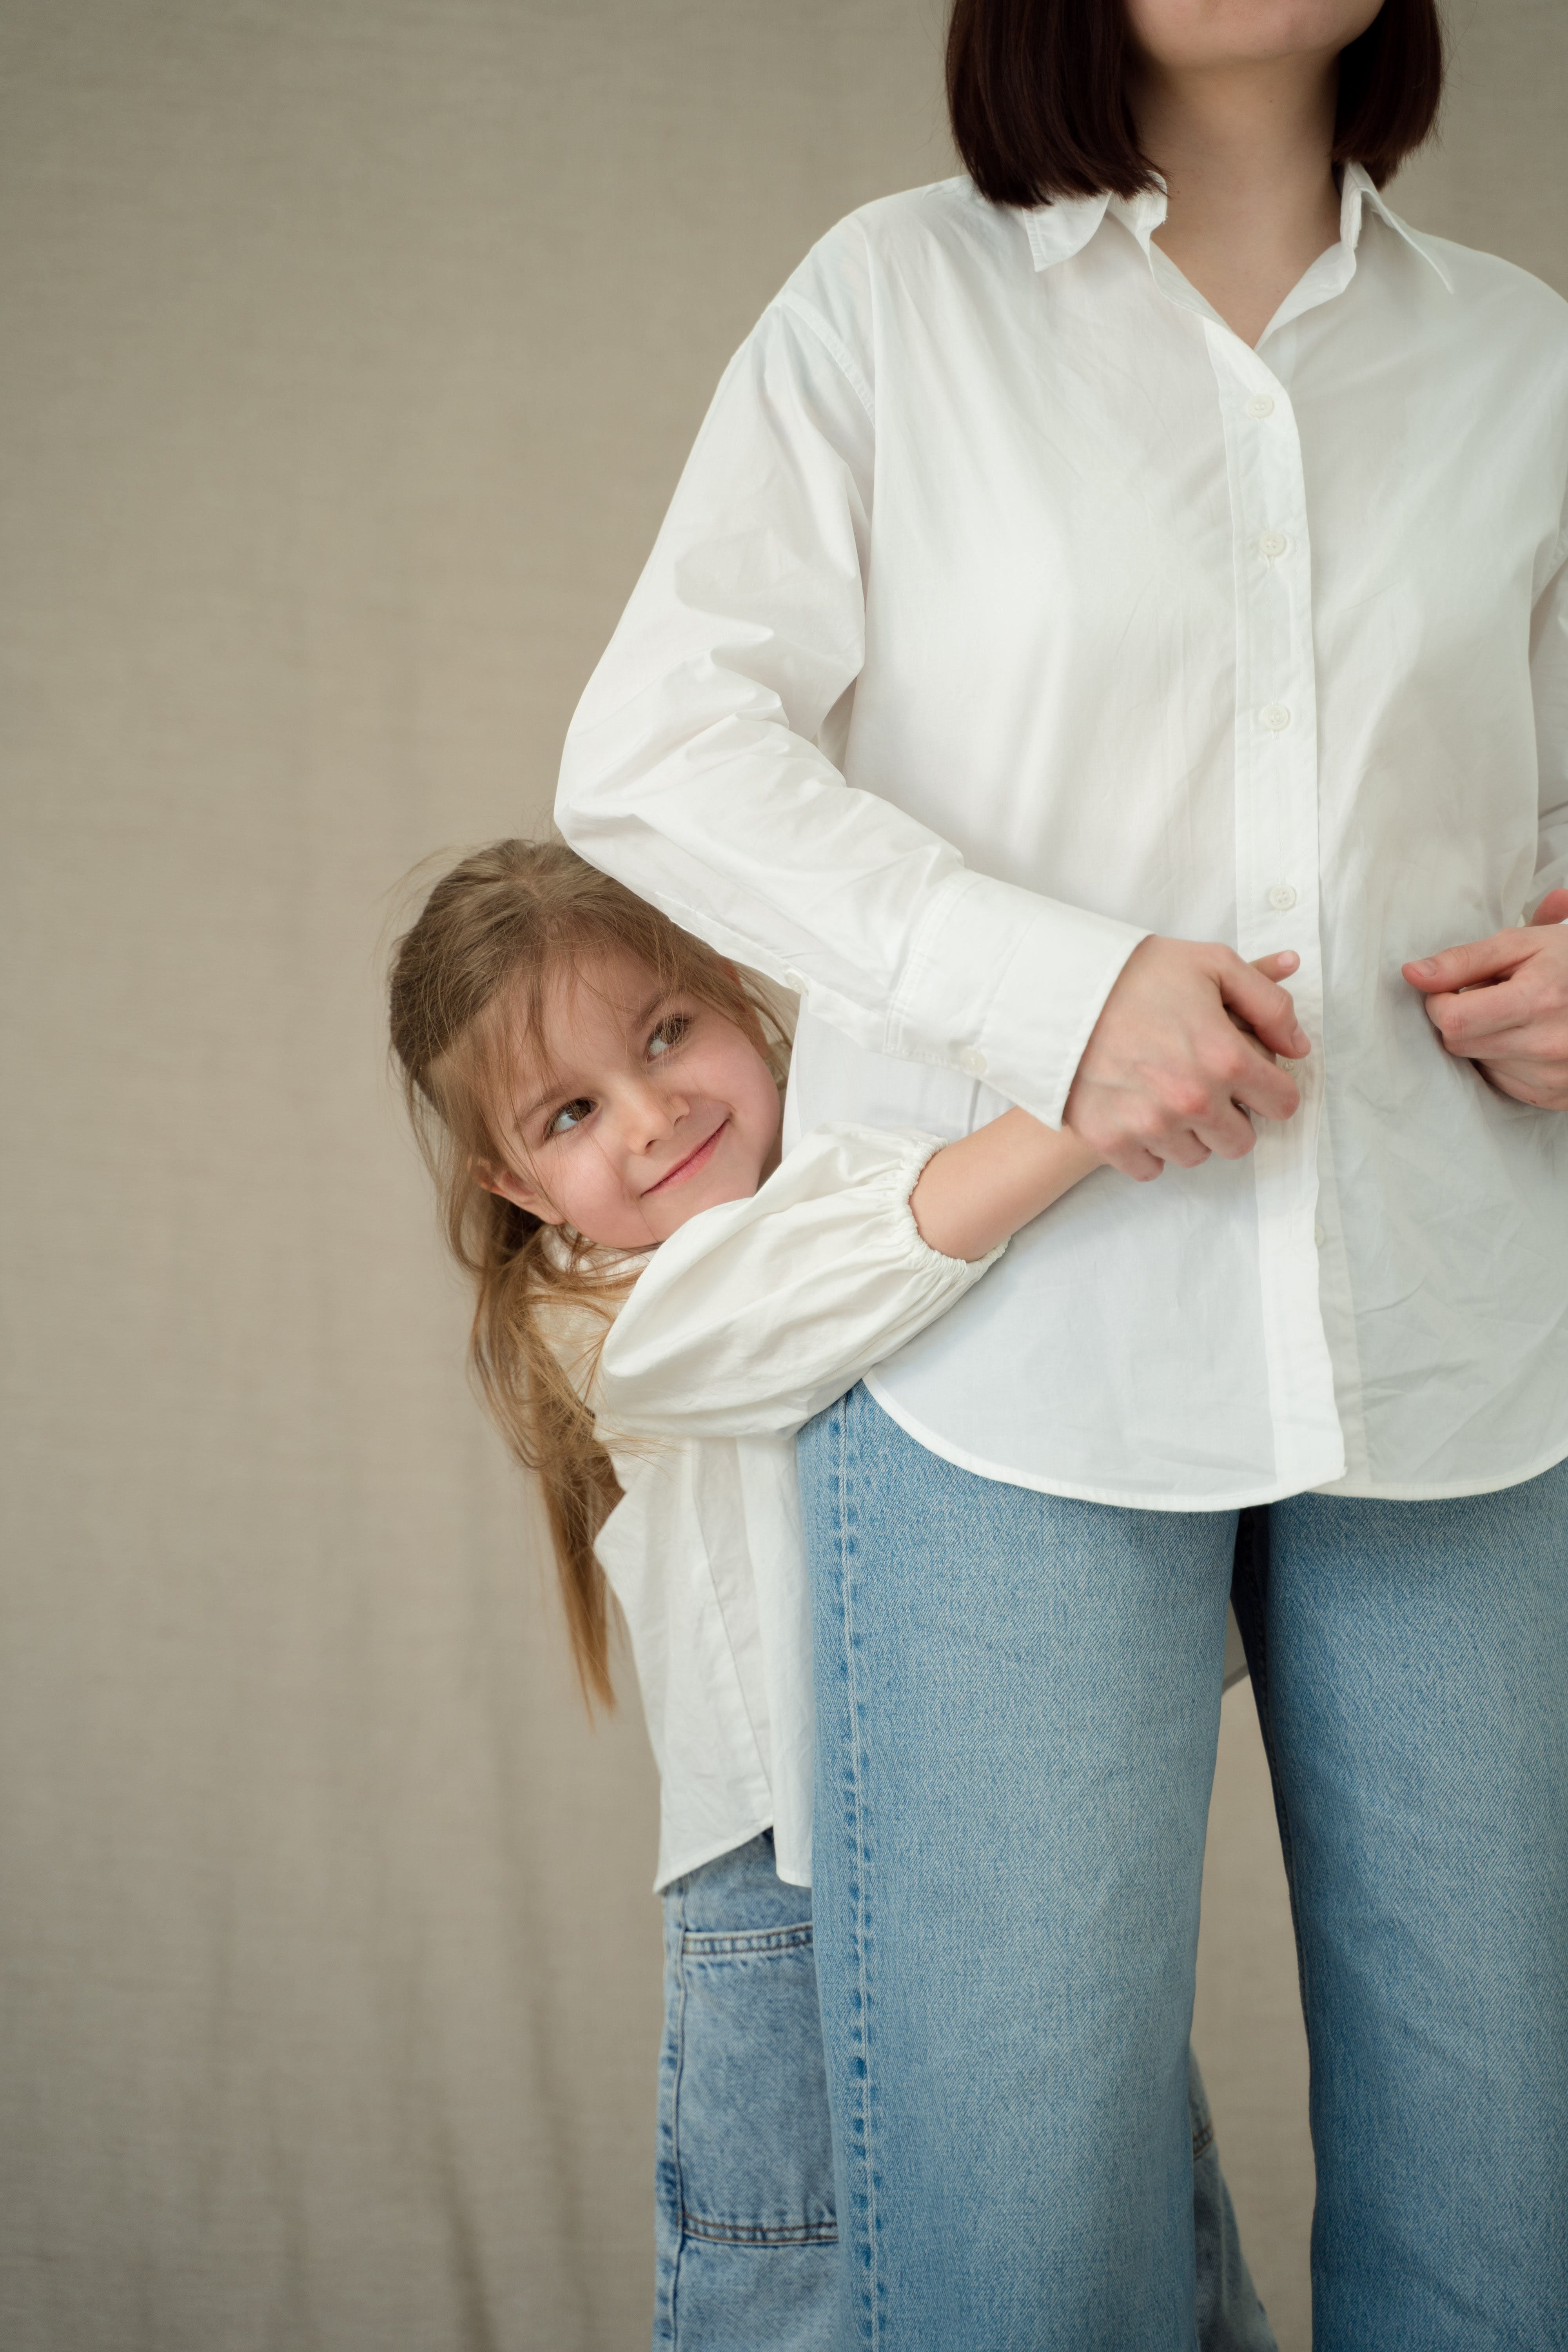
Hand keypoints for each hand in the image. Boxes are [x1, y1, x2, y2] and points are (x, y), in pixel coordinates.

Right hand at [1063, 941, 1307, 1181]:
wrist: (1057, 990)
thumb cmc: (1137, 974)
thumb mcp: (1213, 965)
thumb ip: (1269, 1005)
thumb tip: (1297, 1048)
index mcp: (1225, 1057)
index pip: (1282, 1104)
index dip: (1273, 1090)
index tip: (1255, 1080)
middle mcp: (1193, 1100)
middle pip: (1241, 1141)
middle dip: (1233, 1117)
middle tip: (1209, 1088)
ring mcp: (1150, 1125)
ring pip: (1197, 1156)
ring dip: (1191, 1133)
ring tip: (1169, 1097)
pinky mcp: (1111, 1140)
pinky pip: (1151, 1168)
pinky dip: (1150, 1148)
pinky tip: (1141, 1114)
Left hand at [1402, 889, 1567, 1109]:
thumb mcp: (1521, 945)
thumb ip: (1464, 960)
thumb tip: (1412, 975)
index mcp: (1539, 999)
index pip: (1453, 1019)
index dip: (1439, 1001)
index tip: (1452, 988)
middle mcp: (1548, 1045)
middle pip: (1458, 1043)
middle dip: (1461, 1018)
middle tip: (1490, 996)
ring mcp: (1553, 1076)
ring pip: (1477, 1064)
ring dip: (1482, 1040)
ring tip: (1516, 1015)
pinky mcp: (1553, 1096)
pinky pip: (1500, 1083)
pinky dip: (1503, 1061)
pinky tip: (1526, 1038)